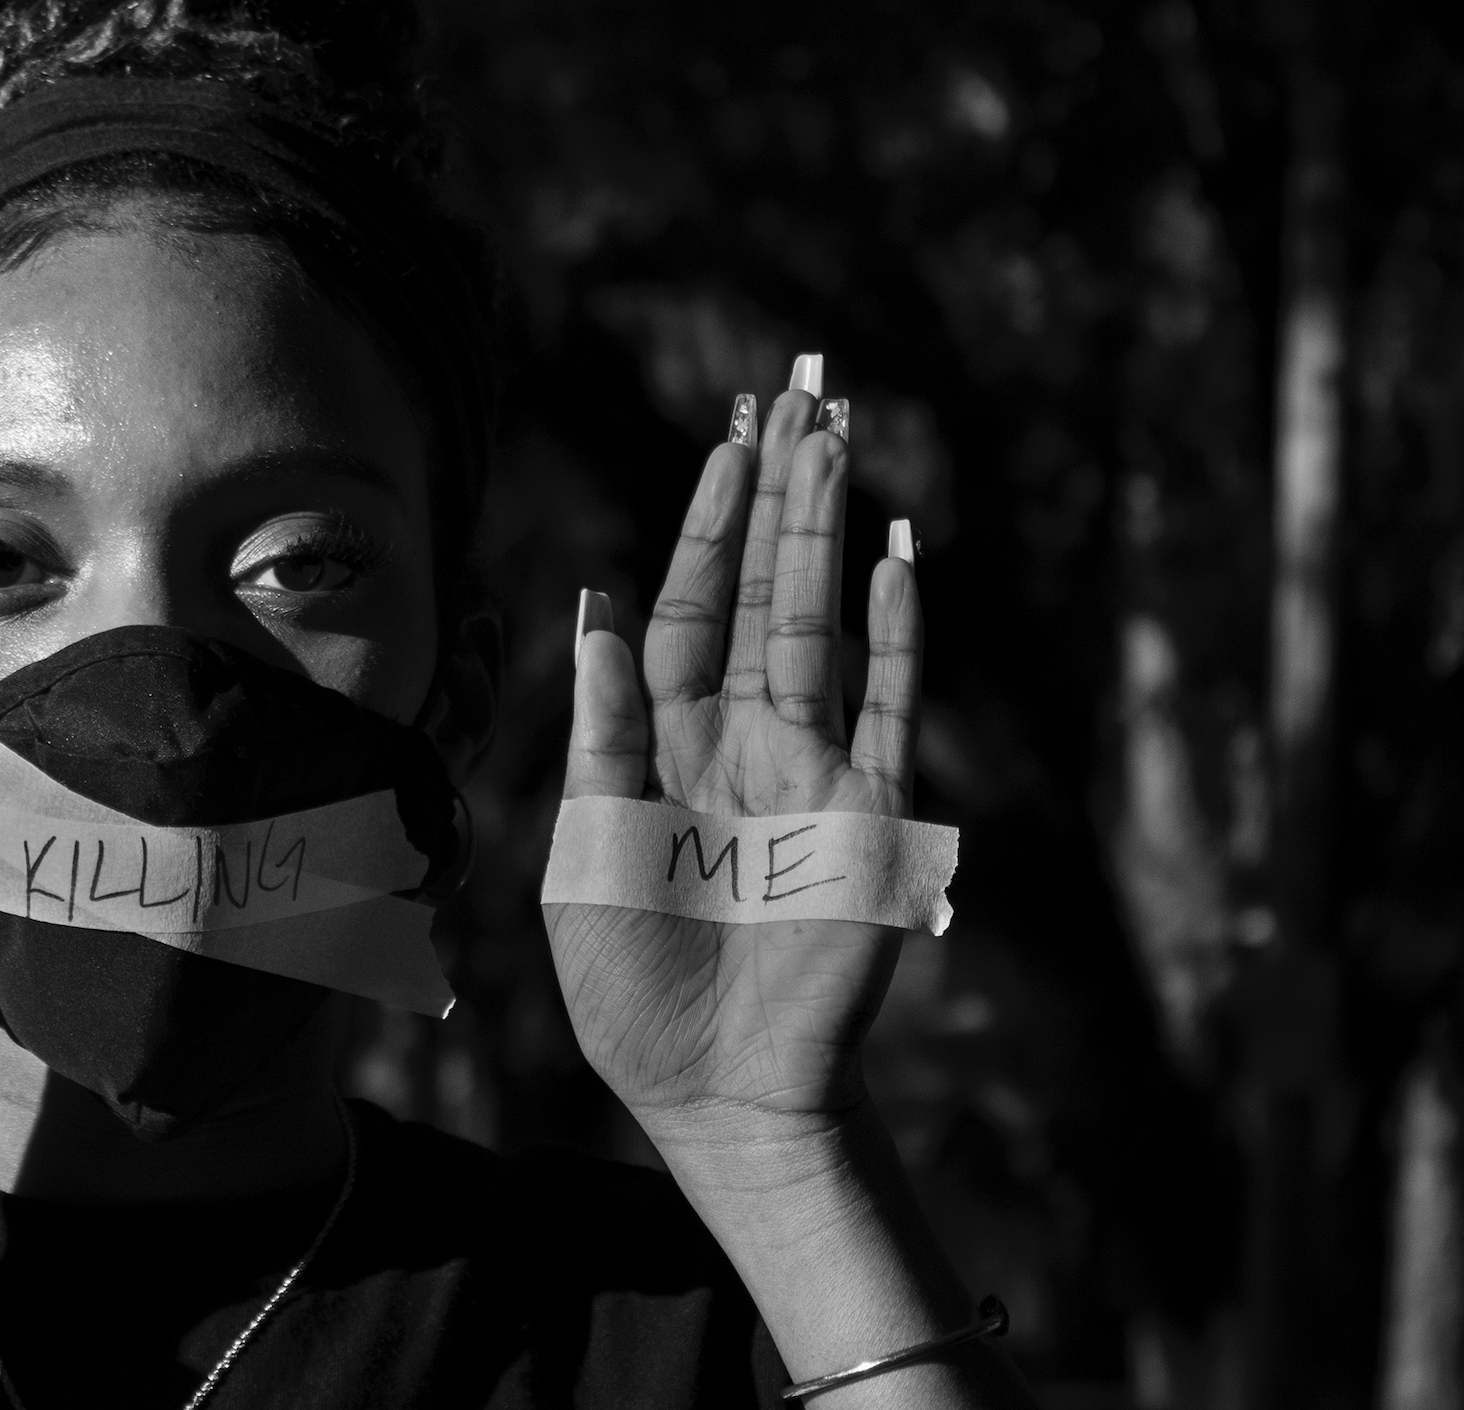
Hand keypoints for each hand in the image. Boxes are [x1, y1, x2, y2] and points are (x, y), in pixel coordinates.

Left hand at [544, 376, 920, 1129]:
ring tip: (838, 444)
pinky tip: (900, 565)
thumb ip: (600, 737)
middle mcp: (743, 740)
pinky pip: (890, 711)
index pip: (690, 610)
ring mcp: (812, 772)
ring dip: (827, 538)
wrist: (709, 1089)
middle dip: (777, 499)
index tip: (730, 440)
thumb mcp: (586, 852)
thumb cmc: (629, 984)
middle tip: (798, 399)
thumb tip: (594, 613)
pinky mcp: (869, 819)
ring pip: (822, 627)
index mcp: (665, 743)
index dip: (708, 528)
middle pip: (763, 594)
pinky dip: (897, 639)